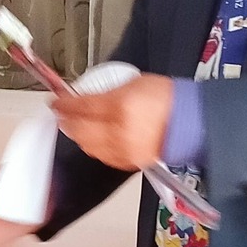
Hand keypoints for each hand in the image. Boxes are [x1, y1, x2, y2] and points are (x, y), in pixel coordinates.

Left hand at [54, 74, 173, 171]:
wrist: (190, 121)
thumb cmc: (167, 99)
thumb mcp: (133, 83)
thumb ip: (106, 92)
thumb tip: (86, 98)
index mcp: (120, 107)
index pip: (81, 107)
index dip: (64, 105)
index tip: (56, 101)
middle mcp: (119, 131)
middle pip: (78, 129)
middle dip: (66, 120)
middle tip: (62, 113)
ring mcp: (123, 149)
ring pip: (87, 146)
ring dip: (77, 134)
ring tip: (75, 125)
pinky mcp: (128, 162)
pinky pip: (102, 156)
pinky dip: (93, 147)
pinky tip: (93, 139)